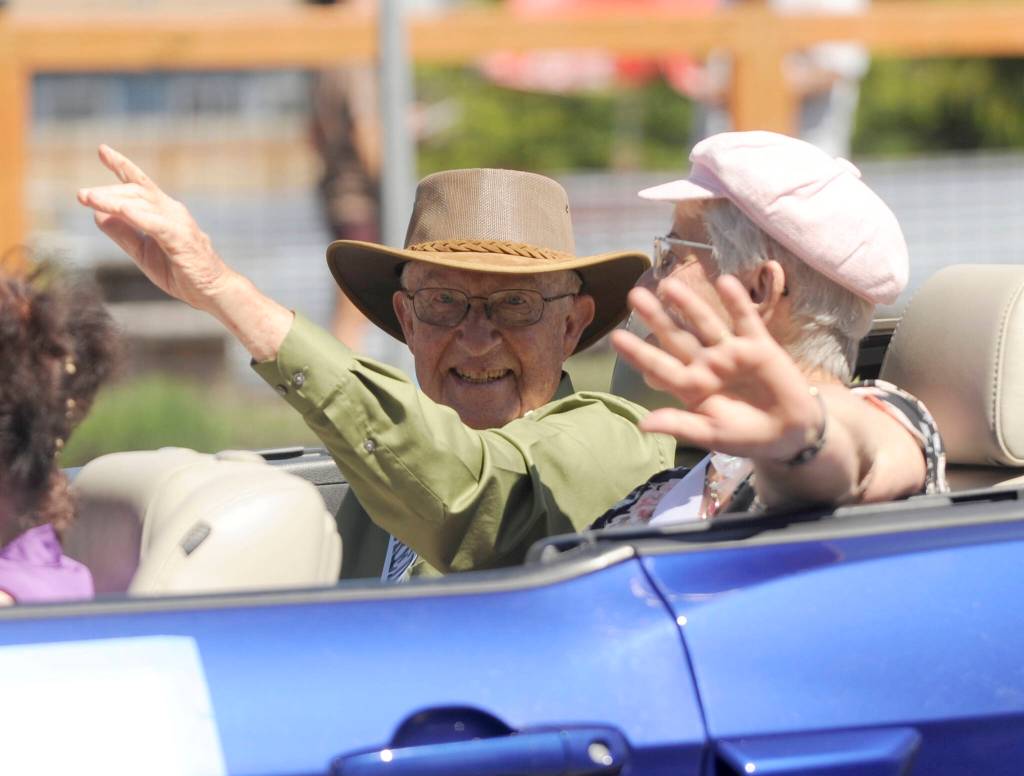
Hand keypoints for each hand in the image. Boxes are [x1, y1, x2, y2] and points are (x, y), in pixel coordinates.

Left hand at [77, 145, 232, 311]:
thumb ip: (122, 234)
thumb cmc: (181, 271)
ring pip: (141, 205)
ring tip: (89, 199)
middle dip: (107, 192)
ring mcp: (178, 223)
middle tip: (81, 195)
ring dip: (113, 201)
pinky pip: (156, 225)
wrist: (212, 291)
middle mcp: (172, 211)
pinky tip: (121, 211)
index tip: (102, 150)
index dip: (121, 165)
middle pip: (135, 193)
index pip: (140, 184)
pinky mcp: (181, 240)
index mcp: (163, 212)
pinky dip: (138, 217)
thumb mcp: (143, 252)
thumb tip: (98, 215)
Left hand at [611, 275, 823, 462]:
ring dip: (689, 304)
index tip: (615, 338)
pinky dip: (737, 302)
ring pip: (706, 323)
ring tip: (668, 285)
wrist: (790, 434)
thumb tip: (642, 425)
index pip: (659, 367)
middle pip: (677, 337)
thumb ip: (680, 426)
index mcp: (691, 387)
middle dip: (657, 317)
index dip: (638, 353)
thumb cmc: (746, 436)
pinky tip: (725, 281)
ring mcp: (731, 352)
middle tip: (634, 294)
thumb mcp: (711, 435)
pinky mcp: (759, 345)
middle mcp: (707, 364)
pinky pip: (745, 320)